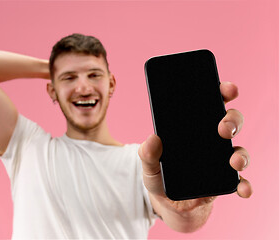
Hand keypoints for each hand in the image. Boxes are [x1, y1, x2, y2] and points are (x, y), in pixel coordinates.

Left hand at [138, 81, 252, 213]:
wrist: (167, 203)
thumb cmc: (160, 176)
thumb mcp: (149, 164)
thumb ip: (147, 154)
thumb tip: (152, 139)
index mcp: (192, 128)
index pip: (209, 103)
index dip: (221, 92)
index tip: (227, 89)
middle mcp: (210, 140)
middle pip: (229, 121)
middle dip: (232, 120)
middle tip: (223, 128)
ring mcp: (220, 159)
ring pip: (238, 149)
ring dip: (241, 154)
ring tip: (234, 161)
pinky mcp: (225, 180)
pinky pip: (240, 180)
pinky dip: (245, 184)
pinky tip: (243, 189)